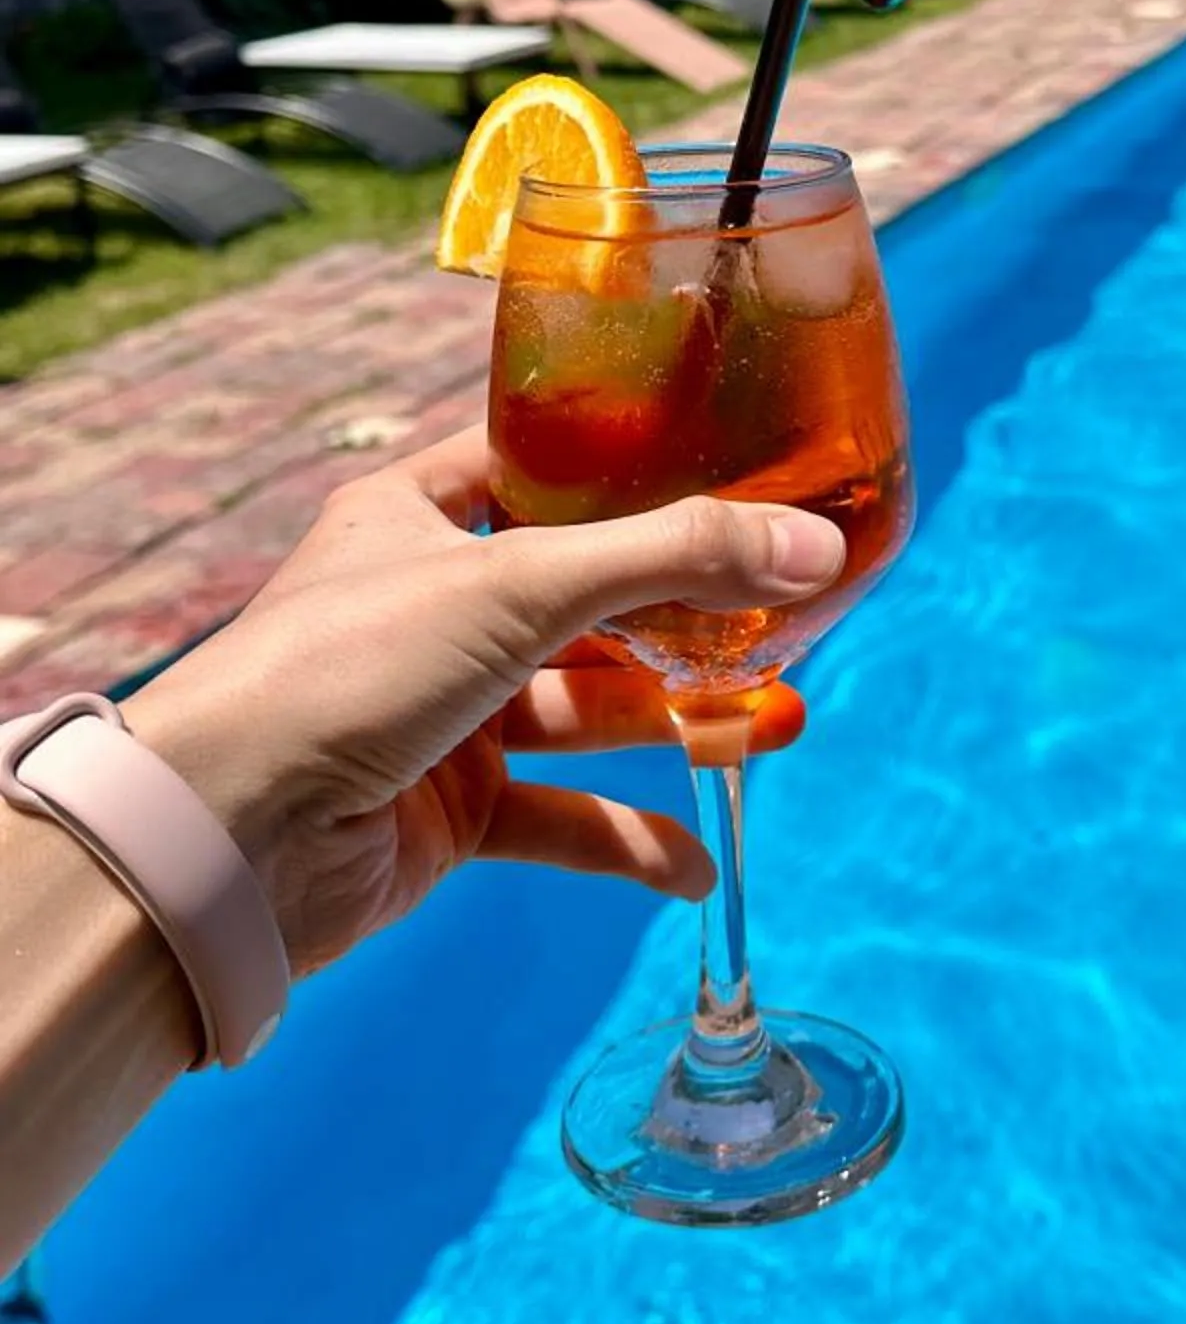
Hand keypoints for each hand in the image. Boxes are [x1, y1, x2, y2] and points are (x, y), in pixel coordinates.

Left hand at [124, 429, 843, 975]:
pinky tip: (692, 864)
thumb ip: (673, 560)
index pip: (531, 465)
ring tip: (776, 730)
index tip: (725, 459)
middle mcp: (430, 607)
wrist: (230, 836)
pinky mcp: (447, 812)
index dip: (619, 462)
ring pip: (583, 707)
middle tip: (787, 611)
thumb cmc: (345, 665)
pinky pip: (558, 816)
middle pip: (583, 597)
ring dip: (676, 723)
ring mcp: (441, 713)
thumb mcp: (520, 584)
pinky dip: (625, 837)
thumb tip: (818, 545)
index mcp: (414, 517)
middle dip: (684, 612)